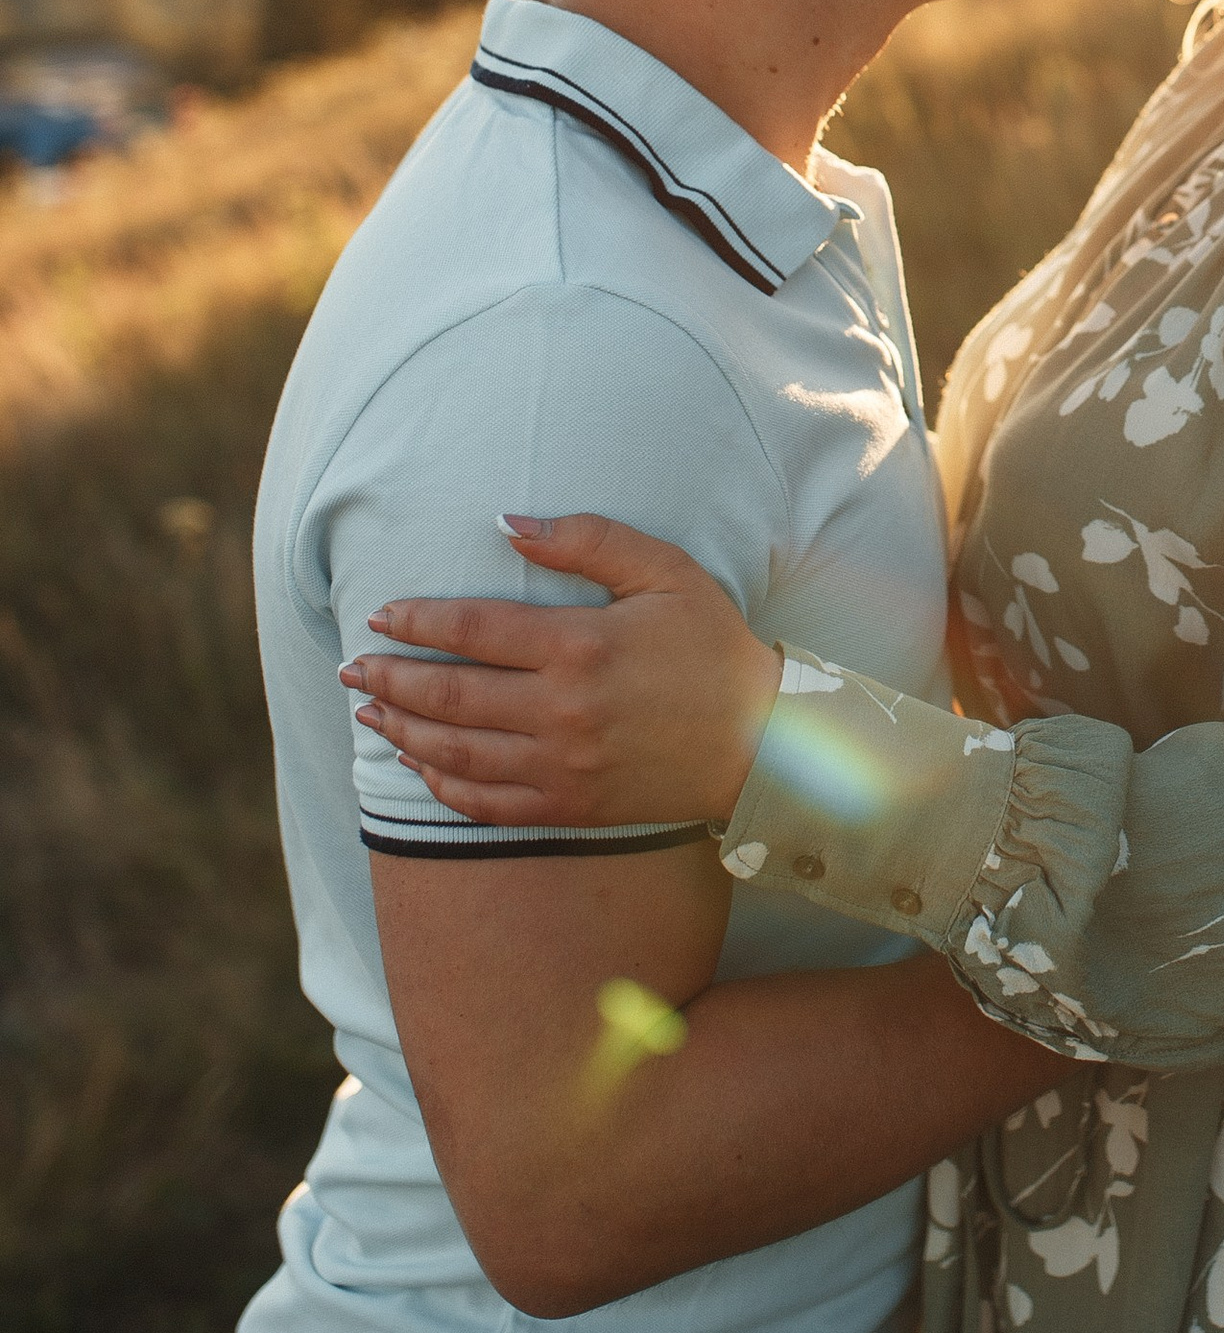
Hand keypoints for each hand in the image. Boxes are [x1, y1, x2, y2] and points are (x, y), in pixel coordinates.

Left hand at [341, 512, 781, 832]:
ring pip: (455, 751)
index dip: (418, 619)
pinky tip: (418, 764)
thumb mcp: (666, 573)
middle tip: (352, 667)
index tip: (381, 615)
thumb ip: (588, 541)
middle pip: (449, 693)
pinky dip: (440, 785)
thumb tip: (508, 525)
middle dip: (390, 678)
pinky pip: (485, 802)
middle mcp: (562, 711)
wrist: (761, 742)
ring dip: (402, 730)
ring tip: (369, 712)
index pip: (473, 628)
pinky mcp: (569, 807)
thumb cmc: (713, 647)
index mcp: (580, 646)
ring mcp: (562, 766)